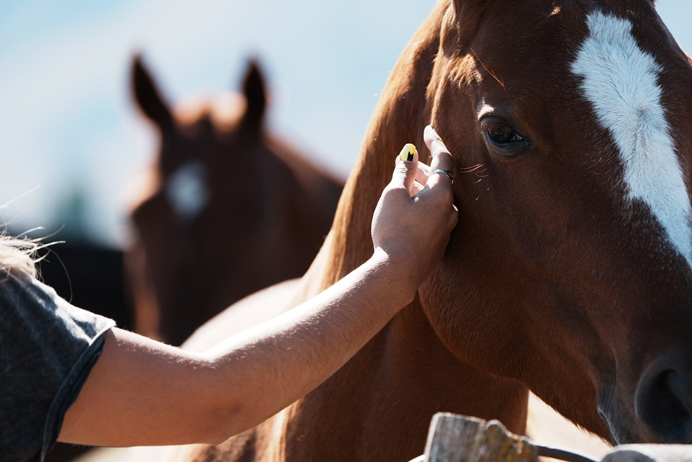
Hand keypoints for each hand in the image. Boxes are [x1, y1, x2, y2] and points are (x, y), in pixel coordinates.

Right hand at [371, 126, 457, 288]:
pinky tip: (405, 213)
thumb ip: (404, 171)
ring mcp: (447, 229)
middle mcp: (451, 210)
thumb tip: (410, 155)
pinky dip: (422, 207)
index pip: (444, 159)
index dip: (436, 142)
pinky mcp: (439, 244)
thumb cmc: (394, 231)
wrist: (398, 273)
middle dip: (424, 170)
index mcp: (443, 194)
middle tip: (407, 164)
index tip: (428, 130)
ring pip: (437, 200)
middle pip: (441, 181)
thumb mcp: (393, 195)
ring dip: (421, 189)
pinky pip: (434, 216)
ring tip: (402, 189)